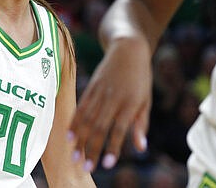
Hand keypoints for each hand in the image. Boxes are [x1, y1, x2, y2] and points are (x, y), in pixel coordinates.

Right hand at [68, 39, 151, 171]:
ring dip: (80, 138)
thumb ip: (141, 124)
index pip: (119, 129)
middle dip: (92, 148)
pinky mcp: (91, 86)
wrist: (128, 48)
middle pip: (100, 126)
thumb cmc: (141, 77)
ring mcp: (100, 91)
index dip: (112, 147)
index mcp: (130, 103)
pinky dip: (75, 122)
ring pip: (87, 118)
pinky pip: (81, 106)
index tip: (106, 165)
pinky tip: (69, 135)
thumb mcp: (146, 100)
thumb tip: (140, 148)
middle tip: (85, 167)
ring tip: (74, 155)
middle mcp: (113, 98)